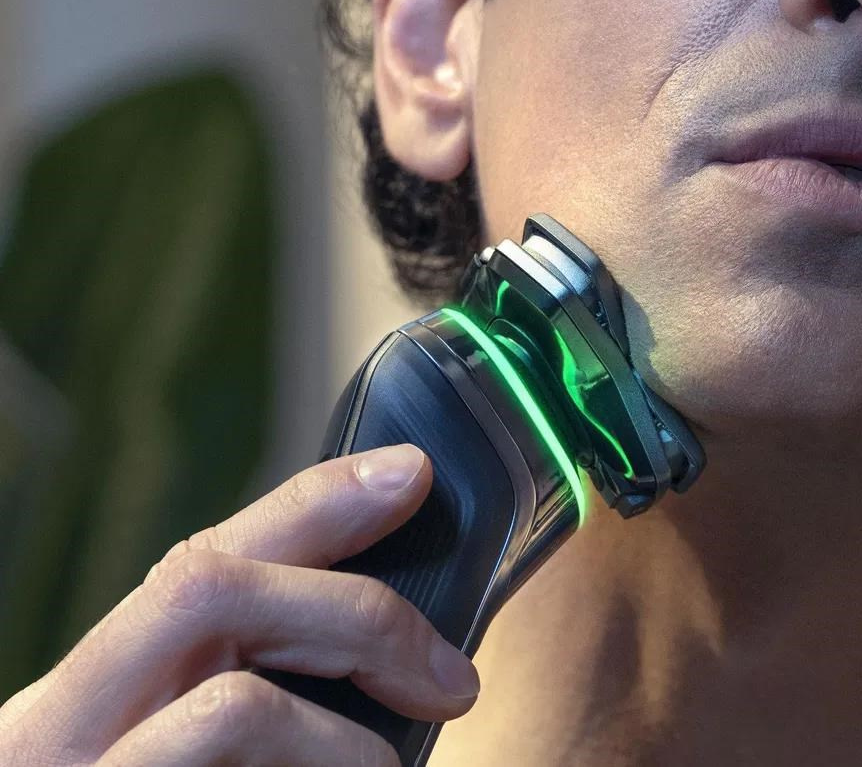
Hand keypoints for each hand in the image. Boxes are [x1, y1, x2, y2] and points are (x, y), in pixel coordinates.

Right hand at [0, 444, 479, 765]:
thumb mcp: (179, 746)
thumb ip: (253, 688)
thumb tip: (400, 648)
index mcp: (95, 691)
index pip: (203, 558)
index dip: (311, 503)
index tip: (410, 472)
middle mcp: (61, 726)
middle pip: (209, 593)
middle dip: (360, 615)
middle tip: (452, 679)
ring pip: (233, 709)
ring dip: (345, 739)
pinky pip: (225, 766)